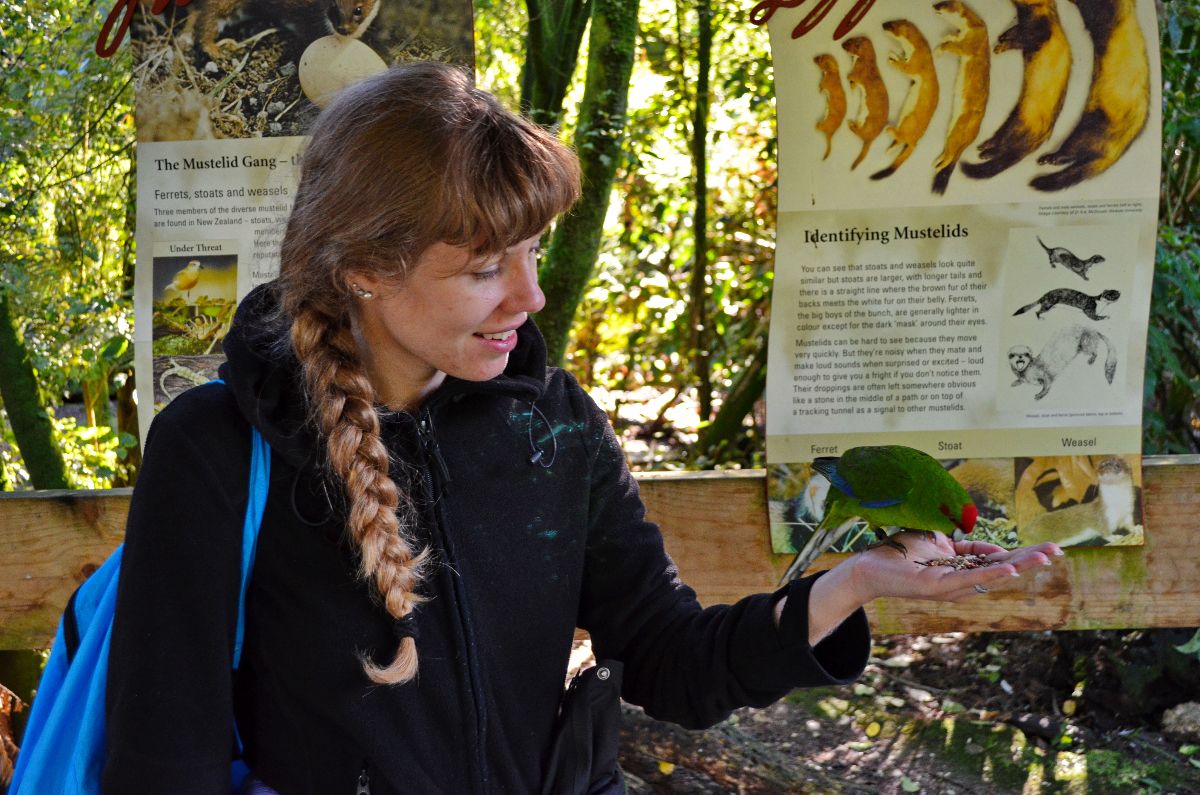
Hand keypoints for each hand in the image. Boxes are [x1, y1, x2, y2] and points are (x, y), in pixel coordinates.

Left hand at [846, 531, 1062, 603]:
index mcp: (964, 570)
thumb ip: (968, 547)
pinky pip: (968, 579)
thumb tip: (997, 551)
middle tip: (1058, 551)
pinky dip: (990, 573)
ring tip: (1044, 557)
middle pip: (1002, 569)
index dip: (1024, 555)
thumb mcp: (942, 542)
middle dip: (1031, 559)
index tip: (1050, 548)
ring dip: (1018, 565)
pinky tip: (1010, 568)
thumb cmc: (904, 552)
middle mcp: (962, 582)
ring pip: (990, 575)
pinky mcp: (937, 588)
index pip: (1000, 562)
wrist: (871, 566)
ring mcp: (951, 588)